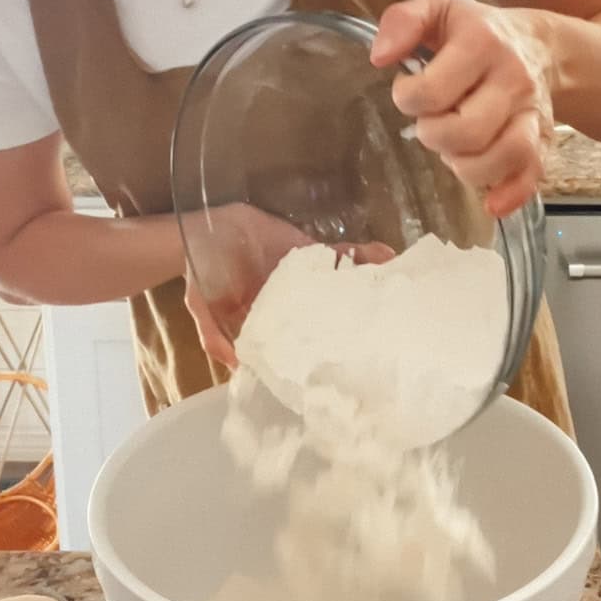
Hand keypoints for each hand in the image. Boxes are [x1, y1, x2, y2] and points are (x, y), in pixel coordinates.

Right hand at [183, 203, 391, 367]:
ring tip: (398, 287)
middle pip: (335, 315)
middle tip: (393, 325)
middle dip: (362, 319)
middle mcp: (298, 306)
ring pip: (343, 285)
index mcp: (275, 324)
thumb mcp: (203, 310)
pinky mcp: (311, 252)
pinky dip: (361, 254)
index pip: (307, 342)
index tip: (357, 360)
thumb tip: (234, 370)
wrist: (205, 230)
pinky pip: (340, 254)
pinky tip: (383, 254)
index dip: (332, 350)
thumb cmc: (202, 276)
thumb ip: (215, 339)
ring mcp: (308, 278)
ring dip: (370, 285)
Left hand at [370, 0, 554, 217]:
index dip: (408, 99)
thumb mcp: (438, 10)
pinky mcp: (544, 140)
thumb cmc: (477, 33)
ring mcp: (532, 112)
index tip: (409, 92)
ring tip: (455, 148)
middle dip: (434, 136)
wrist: (540, 45)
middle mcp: (512, 78)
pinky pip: (531, 175)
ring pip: (499, 158)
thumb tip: (380, 57)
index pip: (432, 91)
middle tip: (432, 123)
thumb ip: (401, 22)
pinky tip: (490, 201)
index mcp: (481, 43)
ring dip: (464, 166)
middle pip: (466, 131)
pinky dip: (509, 194)